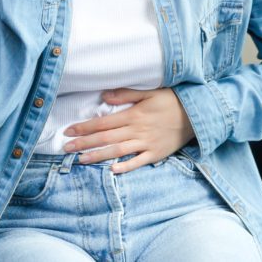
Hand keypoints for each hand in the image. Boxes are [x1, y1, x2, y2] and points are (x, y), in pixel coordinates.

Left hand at [61, 88, 195, 173]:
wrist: (196, 114)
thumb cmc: (172, 100)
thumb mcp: (150, 91)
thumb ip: (126, 94)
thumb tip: (104, 97)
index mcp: (134, 114)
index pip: (103, 122)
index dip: (84, 127)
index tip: (68, 131)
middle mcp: (137, 130)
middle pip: (106, 138)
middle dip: (84, 143)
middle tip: (66, 148)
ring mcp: (147, 143)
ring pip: (118, 151)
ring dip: (98, 156)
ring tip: (81, 160)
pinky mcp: (156, 153)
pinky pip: (138, 161)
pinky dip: (125, 166)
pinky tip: (112, 170)